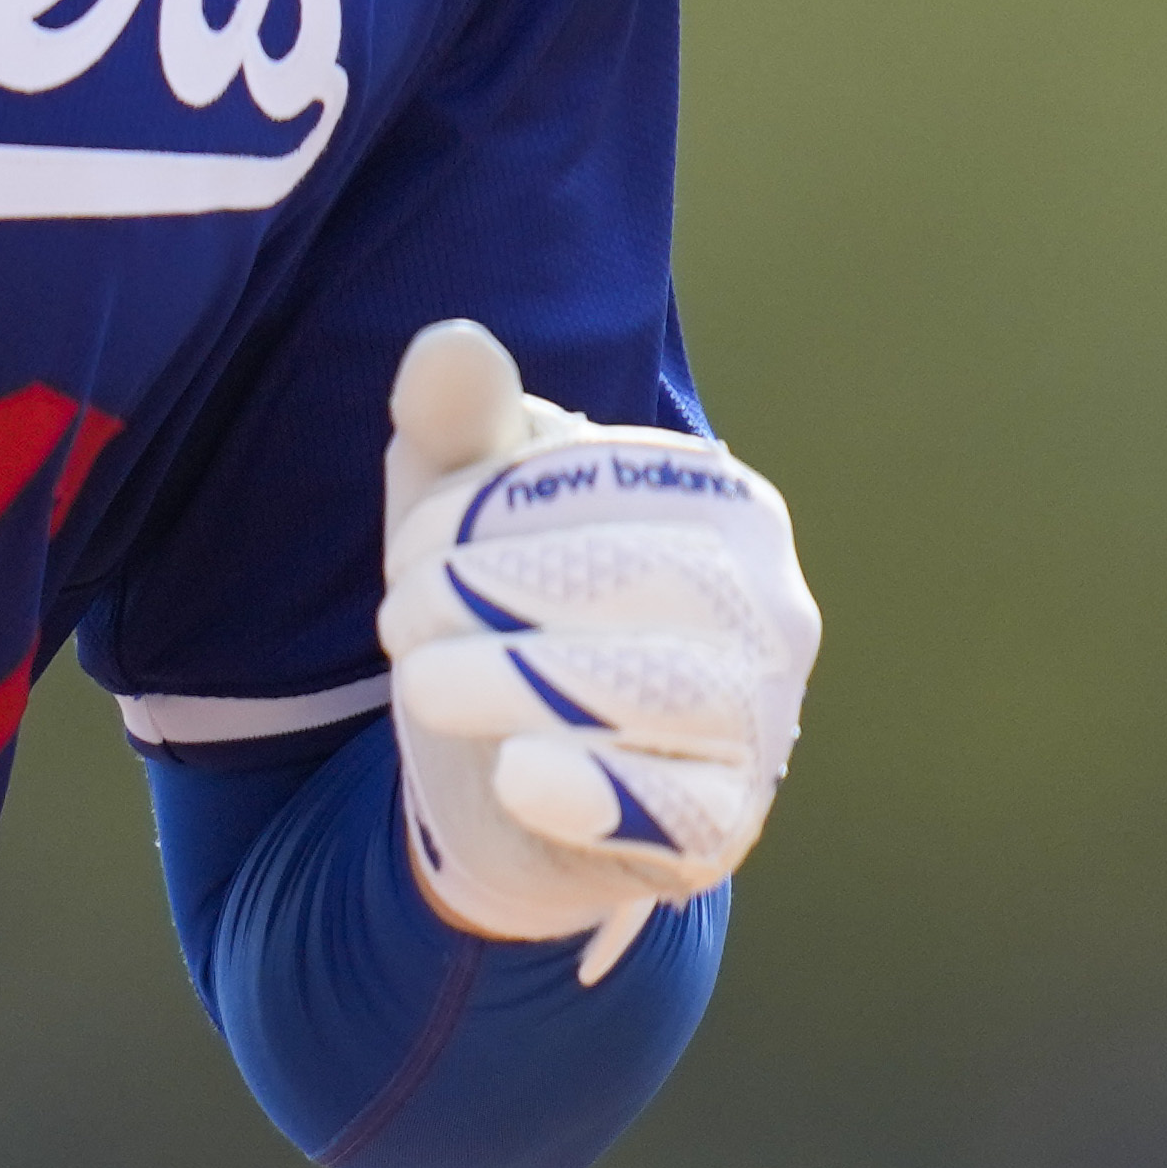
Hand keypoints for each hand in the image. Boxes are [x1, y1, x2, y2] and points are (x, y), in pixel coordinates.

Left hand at [376, 321, 817, 981]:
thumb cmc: (504, 621)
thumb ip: (460, 427)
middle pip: (638, 577)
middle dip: (490, 591)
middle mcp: (768, 606)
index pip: (610, 483)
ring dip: (509, 681)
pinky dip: (586, 790)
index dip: (487, 507)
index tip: (408, 551)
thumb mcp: (462, 518)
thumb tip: (451, 343)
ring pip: (654, 689)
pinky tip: (514, 775)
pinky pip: (673, 808)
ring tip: (425, 685)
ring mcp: (760, 722)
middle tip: (398, 621)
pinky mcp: (723, 824)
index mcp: (722, 503)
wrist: (505, 787)